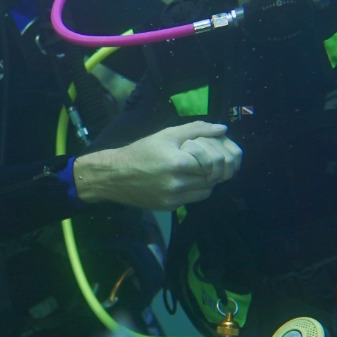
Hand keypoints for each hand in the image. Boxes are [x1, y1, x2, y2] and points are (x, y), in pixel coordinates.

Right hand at [73, 121, 242, 209]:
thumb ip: (196, 130)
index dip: (214, 156)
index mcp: (179, 162)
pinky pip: (193, 199)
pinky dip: (194, 190)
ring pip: (206, 191)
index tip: (209, 152)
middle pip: (212, 177)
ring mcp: (174, 198)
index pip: (213, 161)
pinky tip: (184, 181)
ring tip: (196, 171)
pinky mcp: (169, 207)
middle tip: (206, 161)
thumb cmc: (141, 151)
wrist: (114, 175)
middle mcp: (178, 183)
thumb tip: (222, 129)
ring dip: (206, 181)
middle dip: (213, 168)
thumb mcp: (167, 135)